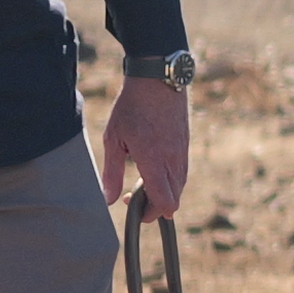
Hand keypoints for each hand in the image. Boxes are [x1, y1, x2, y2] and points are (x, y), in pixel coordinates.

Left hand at [102, 77, 192, 224]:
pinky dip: (169, 178)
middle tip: (133, 194)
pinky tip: (153, 165)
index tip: (134, 208)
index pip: (164, 202)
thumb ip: (111, 172)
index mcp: (154, 161)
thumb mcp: (114, 138)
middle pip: (173, 200)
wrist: (158, 78)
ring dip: (163, 191)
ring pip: (179, 186)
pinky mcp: (185, 144)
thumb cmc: (132, 106)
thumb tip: (108, 199)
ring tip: (142, 178)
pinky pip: (182, 171)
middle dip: (155, 206)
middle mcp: (173, 160)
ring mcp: (182, 152)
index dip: (151, 214)